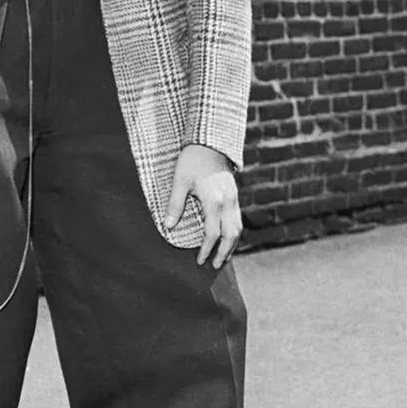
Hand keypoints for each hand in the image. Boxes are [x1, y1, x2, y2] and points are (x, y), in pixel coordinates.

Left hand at [164, 144, 240, 266]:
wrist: (210, 141)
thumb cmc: (192, 160)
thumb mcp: (179, 181)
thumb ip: (175, 204)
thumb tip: (168, 226)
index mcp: (214, 201)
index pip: (212, 233)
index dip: (206, 249)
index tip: (199, 260)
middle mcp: (228, 202)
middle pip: (230, 235)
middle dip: (224, 253)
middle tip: (216, 266)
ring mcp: (234, 198)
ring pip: (238, 228)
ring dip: (231, 245)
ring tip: (224, 257)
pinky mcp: (235, 194)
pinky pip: (238, 219)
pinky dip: (233, 232)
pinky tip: (226, 238)